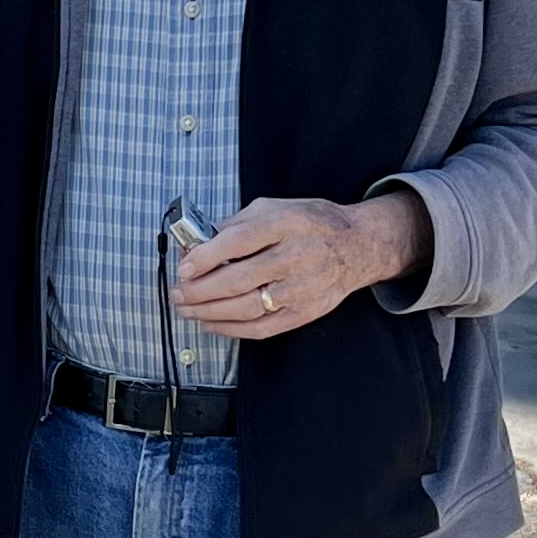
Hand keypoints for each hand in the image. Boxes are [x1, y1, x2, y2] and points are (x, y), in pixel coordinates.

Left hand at [172, 192, 430, 338]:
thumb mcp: (274, 208)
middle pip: (239, 279)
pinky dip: (230, 329)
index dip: (207, 256)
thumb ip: (235, 224)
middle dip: (200, 290)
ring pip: (247, 308)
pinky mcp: (304, 313)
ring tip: (186, 308)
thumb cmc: (311, 224)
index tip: (185, 266)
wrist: (358, 245)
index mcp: (287, 224)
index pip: (240, 241)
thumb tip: (197, 244)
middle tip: (178, 292)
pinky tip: (210, 323)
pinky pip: (261, 328)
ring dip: (208, 312)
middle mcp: (297, 257)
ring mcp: (303, 288)